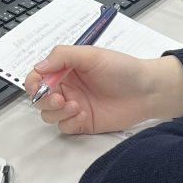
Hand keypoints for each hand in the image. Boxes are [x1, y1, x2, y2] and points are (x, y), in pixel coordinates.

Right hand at [26, 47, 182, 134]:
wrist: (148, 91)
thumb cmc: (123, 69)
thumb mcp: (92, 55)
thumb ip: (63, 56)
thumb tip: (38, 67)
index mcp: (66, 69)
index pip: (38, 76)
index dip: (34, 82)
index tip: (39, 85)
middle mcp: (68, 87)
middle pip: (39, 98)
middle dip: (44, 99)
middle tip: (58, 98)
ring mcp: (74, 106)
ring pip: (49, 114)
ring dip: (56, 111)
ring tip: (76, 106)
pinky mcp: (82, 123)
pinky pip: (64, 127)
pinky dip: (68, 122)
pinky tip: (83, 114)